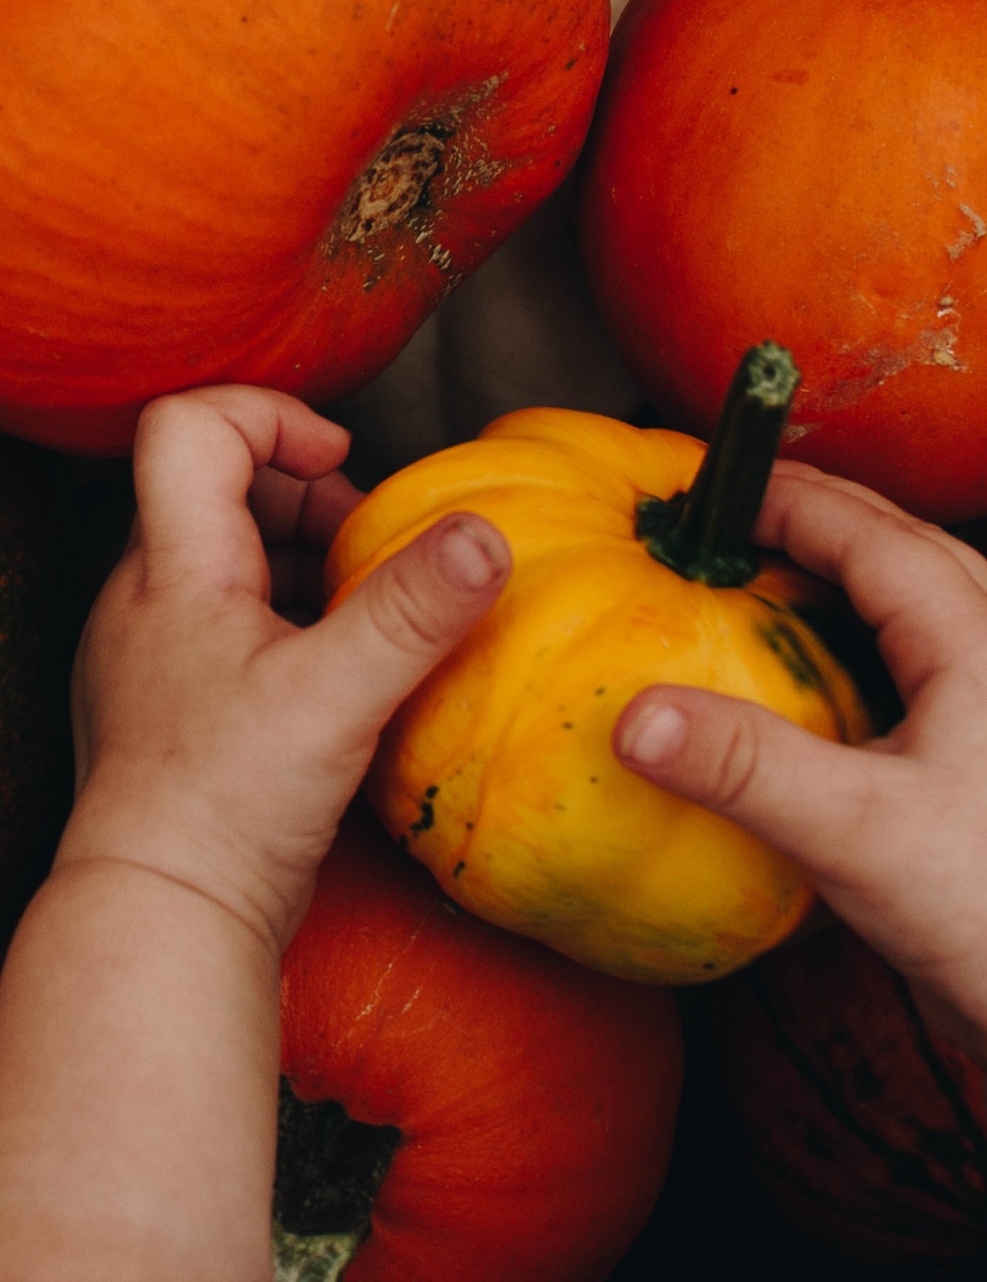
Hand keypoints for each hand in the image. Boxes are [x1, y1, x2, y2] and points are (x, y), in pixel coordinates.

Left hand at [61, 385, 509, 951]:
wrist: (158, 927)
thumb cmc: (224, 809)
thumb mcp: (337, 696)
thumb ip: (413, 609)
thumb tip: (484, 533)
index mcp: (173, 568)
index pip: (190, 425)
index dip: (271, 417)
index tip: (340, 465)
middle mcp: (146, 599)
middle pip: (215, 485)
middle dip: (304, 496)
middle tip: (367, 548)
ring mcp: (150, 656)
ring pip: (223, 558)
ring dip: (300, 560)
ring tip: (364, 609)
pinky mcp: (169, 709)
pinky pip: (226, 624)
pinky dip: (285, 621)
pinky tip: (336, 674)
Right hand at [614, 461, 986, 1075]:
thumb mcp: (850, 832)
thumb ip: (741, 767)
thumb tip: (642, 718)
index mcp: (986, 643)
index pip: (873, 534)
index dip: (791, 501)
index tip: (721, 489)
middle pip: (913, 547)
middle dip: (826, 518)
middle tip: (745, 512)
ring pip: (941, 596)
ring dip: (862, 572)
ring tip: (789, 574)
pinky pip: (954, 652)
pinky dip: (890, 633)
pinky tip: (853, 672)